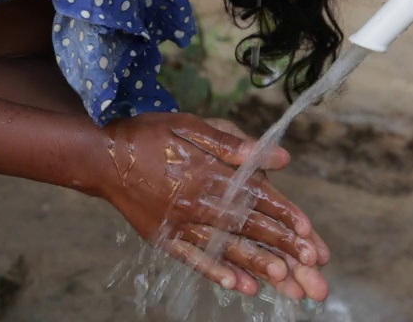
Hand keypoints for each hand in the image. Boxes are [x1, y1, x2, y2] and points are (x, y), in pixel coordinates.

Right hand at [94, 113, 328, 299]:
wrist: (100, 158)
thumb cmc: (148, 135)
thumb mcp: (189, 126)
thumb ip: (233, 143)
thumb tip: (279, 157)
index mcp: (206, 172)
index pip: (254, 196)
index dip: (283, 213)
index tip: (308, 231)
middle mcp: (195, 202)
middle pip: (246, 226)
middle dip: (281, 246)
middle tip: (311, 266)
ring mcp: (178, 223)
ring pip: (223, 246)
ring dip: (255, 263)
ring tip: (284, 280)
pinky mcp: (163, 237)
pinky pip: (193, 258)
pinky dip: (216, 272)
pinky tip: (238, 287)